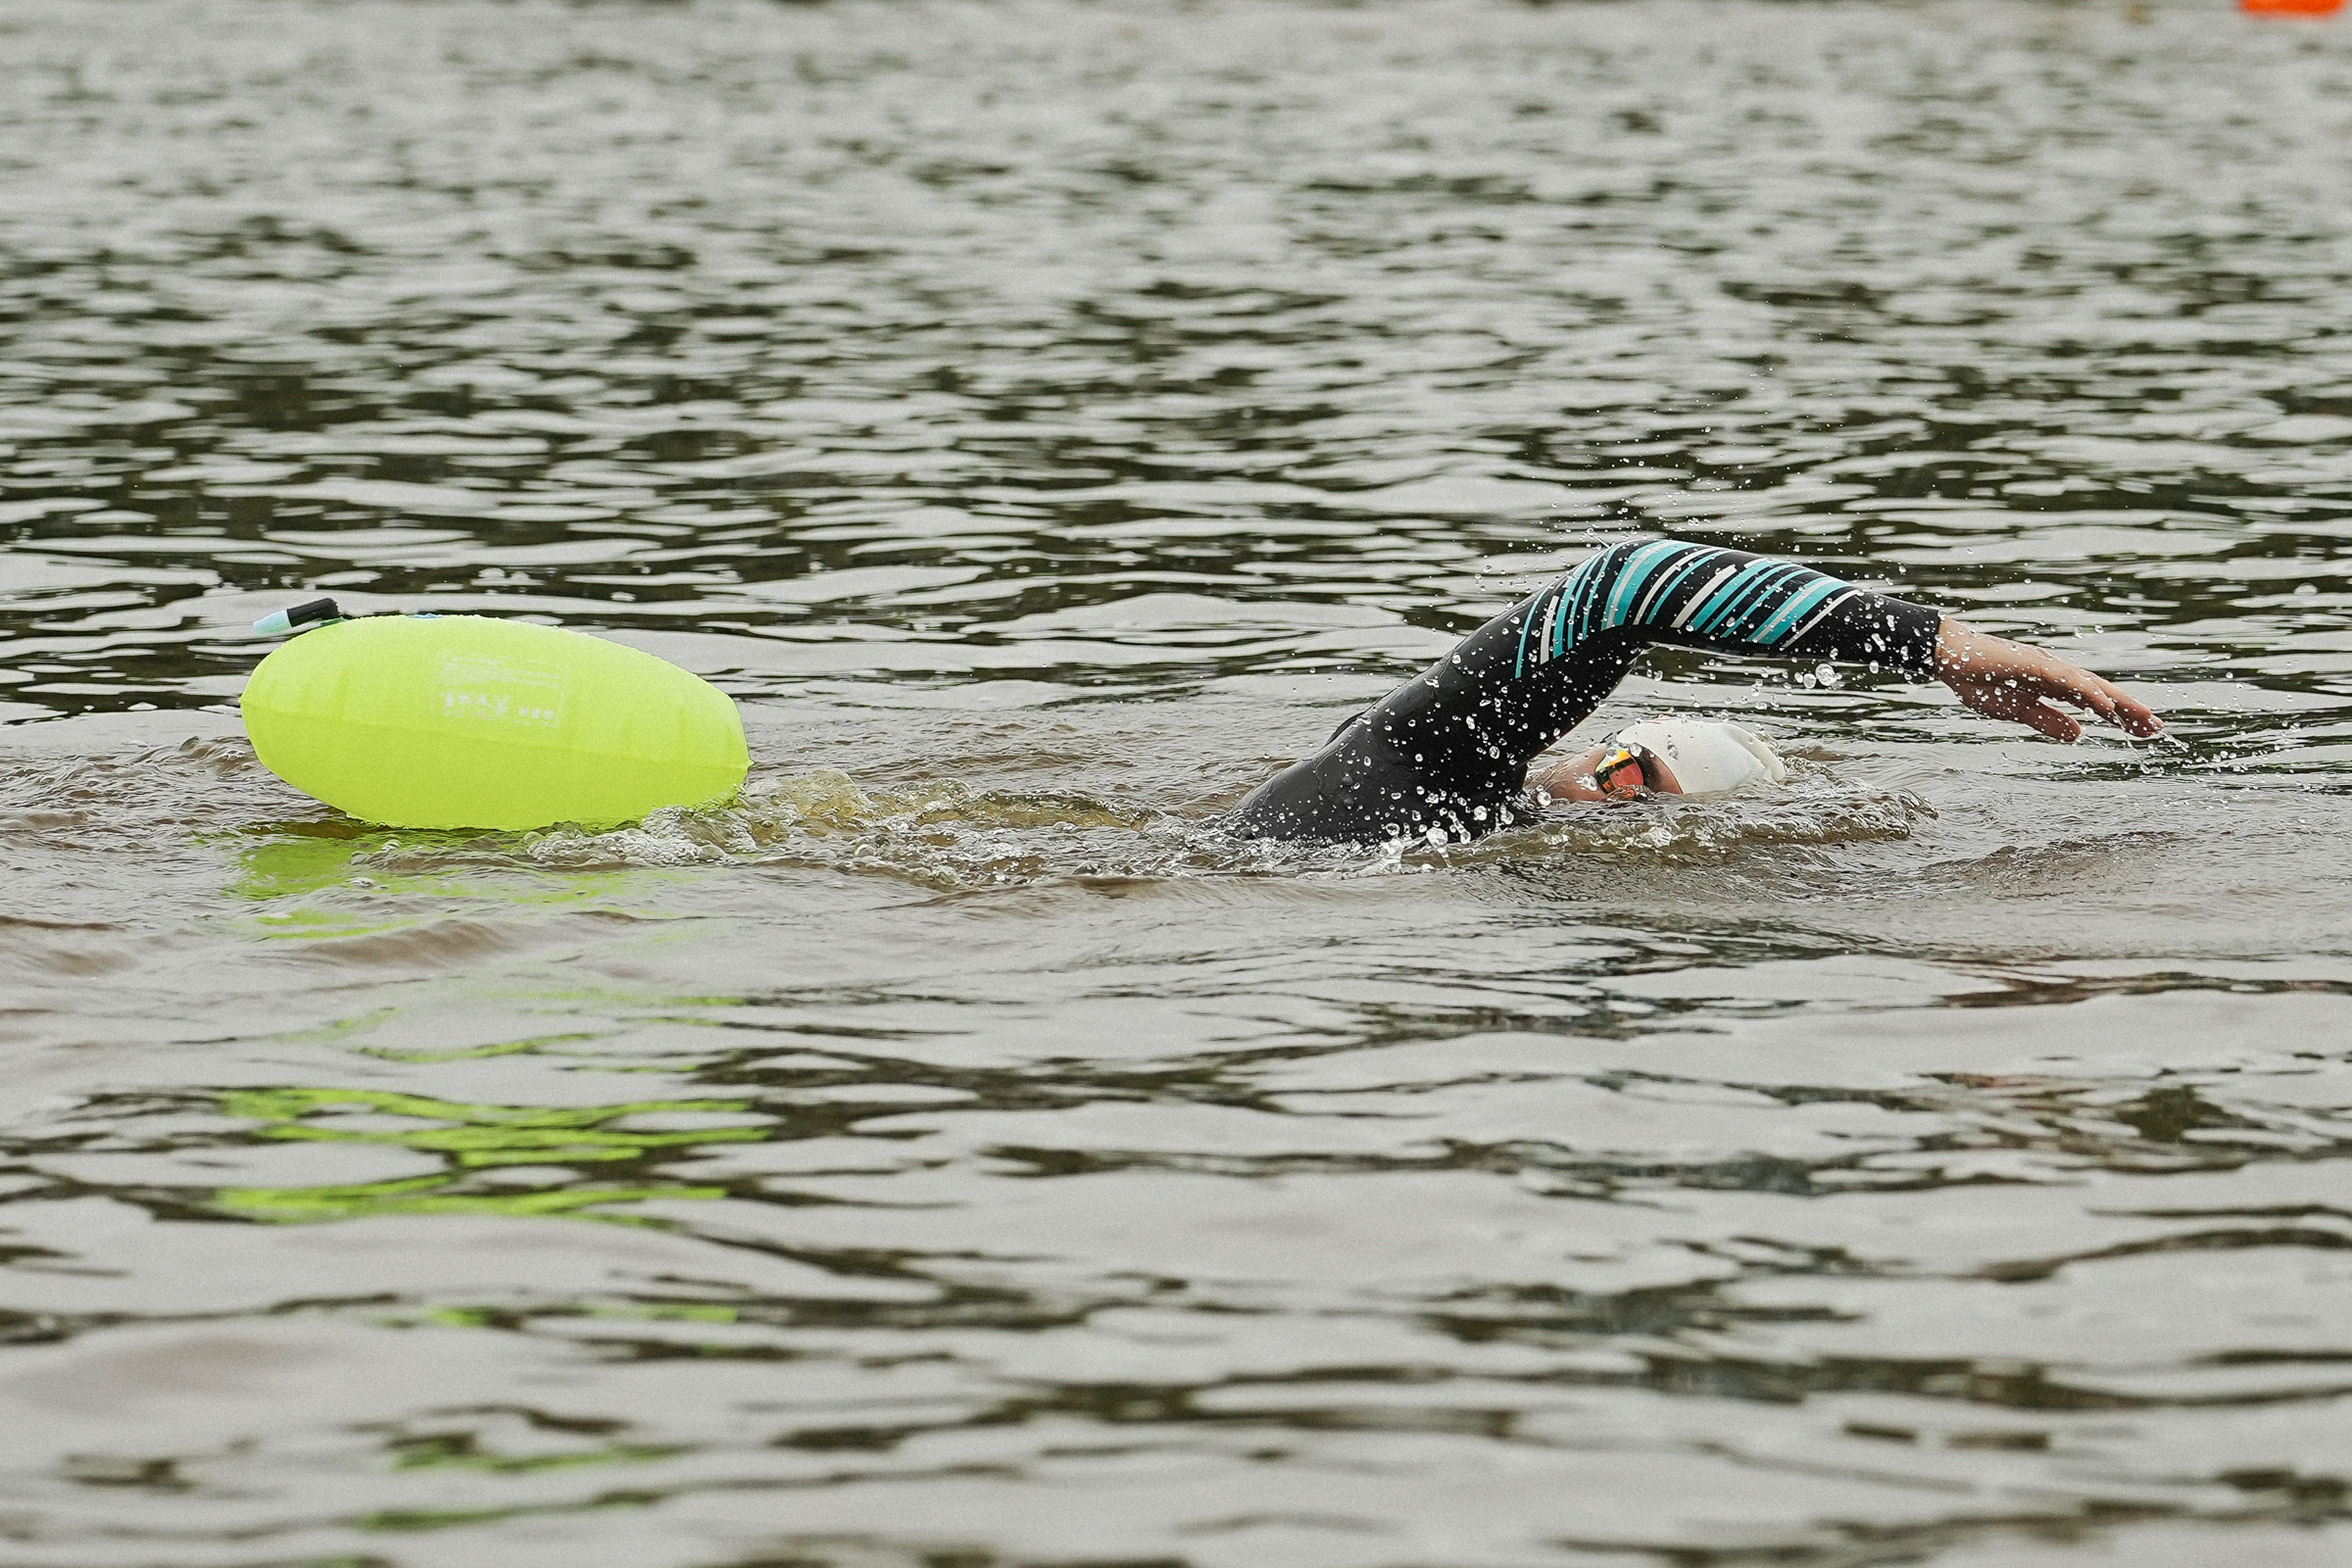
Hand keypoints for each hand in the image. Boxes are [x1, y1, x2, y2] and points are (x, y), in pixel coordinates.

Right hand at [1934, 621, 2163, 741]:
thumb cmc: (1980, 681)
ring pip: (2094, 686)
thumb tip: (2080, 735)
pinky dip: (2090, 694)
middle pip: (2103, 693)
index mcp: (2055, 685)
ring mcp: (2049, 667)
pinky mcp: (2036, 664)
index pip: (2095, 703)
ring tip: (2144, 719)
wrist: (1951, 656)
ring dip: (2120, 703)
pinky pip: (2070, 682)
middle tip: (2158, 729)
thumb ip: (2048, 721)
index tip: (2143, 732)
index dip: (2120, 716)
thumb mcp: (2018, 711)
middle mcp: (2059, 673)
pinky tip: (2107, 707)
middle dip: (2131, 711)